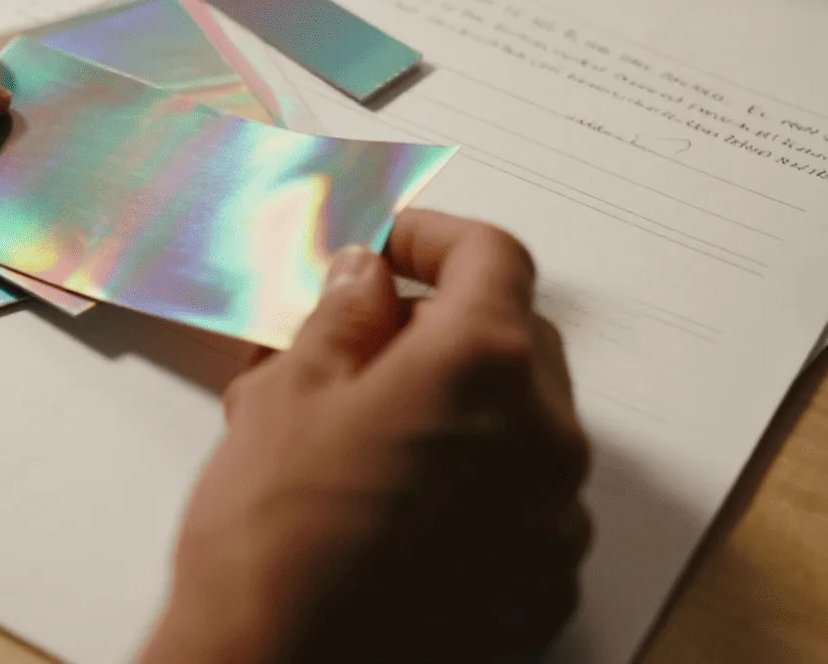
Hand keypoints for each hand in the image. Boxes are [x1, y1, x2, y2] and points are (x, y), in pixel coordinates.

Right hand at [143, 210, 589, 663]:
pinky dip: (478, 484)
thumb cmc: (274, 545)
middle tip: (361, 341)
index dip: (435, 237)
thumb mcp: (286, 394)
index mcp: (484, 367)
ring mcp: (554, 522)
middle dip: (444, 323)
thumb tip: (364, 277)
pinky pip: (528, 504)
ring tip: (368, 432)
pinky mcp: (544, 590)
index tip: (392, 246)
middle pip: (516, 338)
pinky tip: (399, 504)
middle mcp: (544, 439)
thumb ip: (342, 315)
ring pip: (523, 424)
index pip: (493, 258)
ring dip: (461, 404)